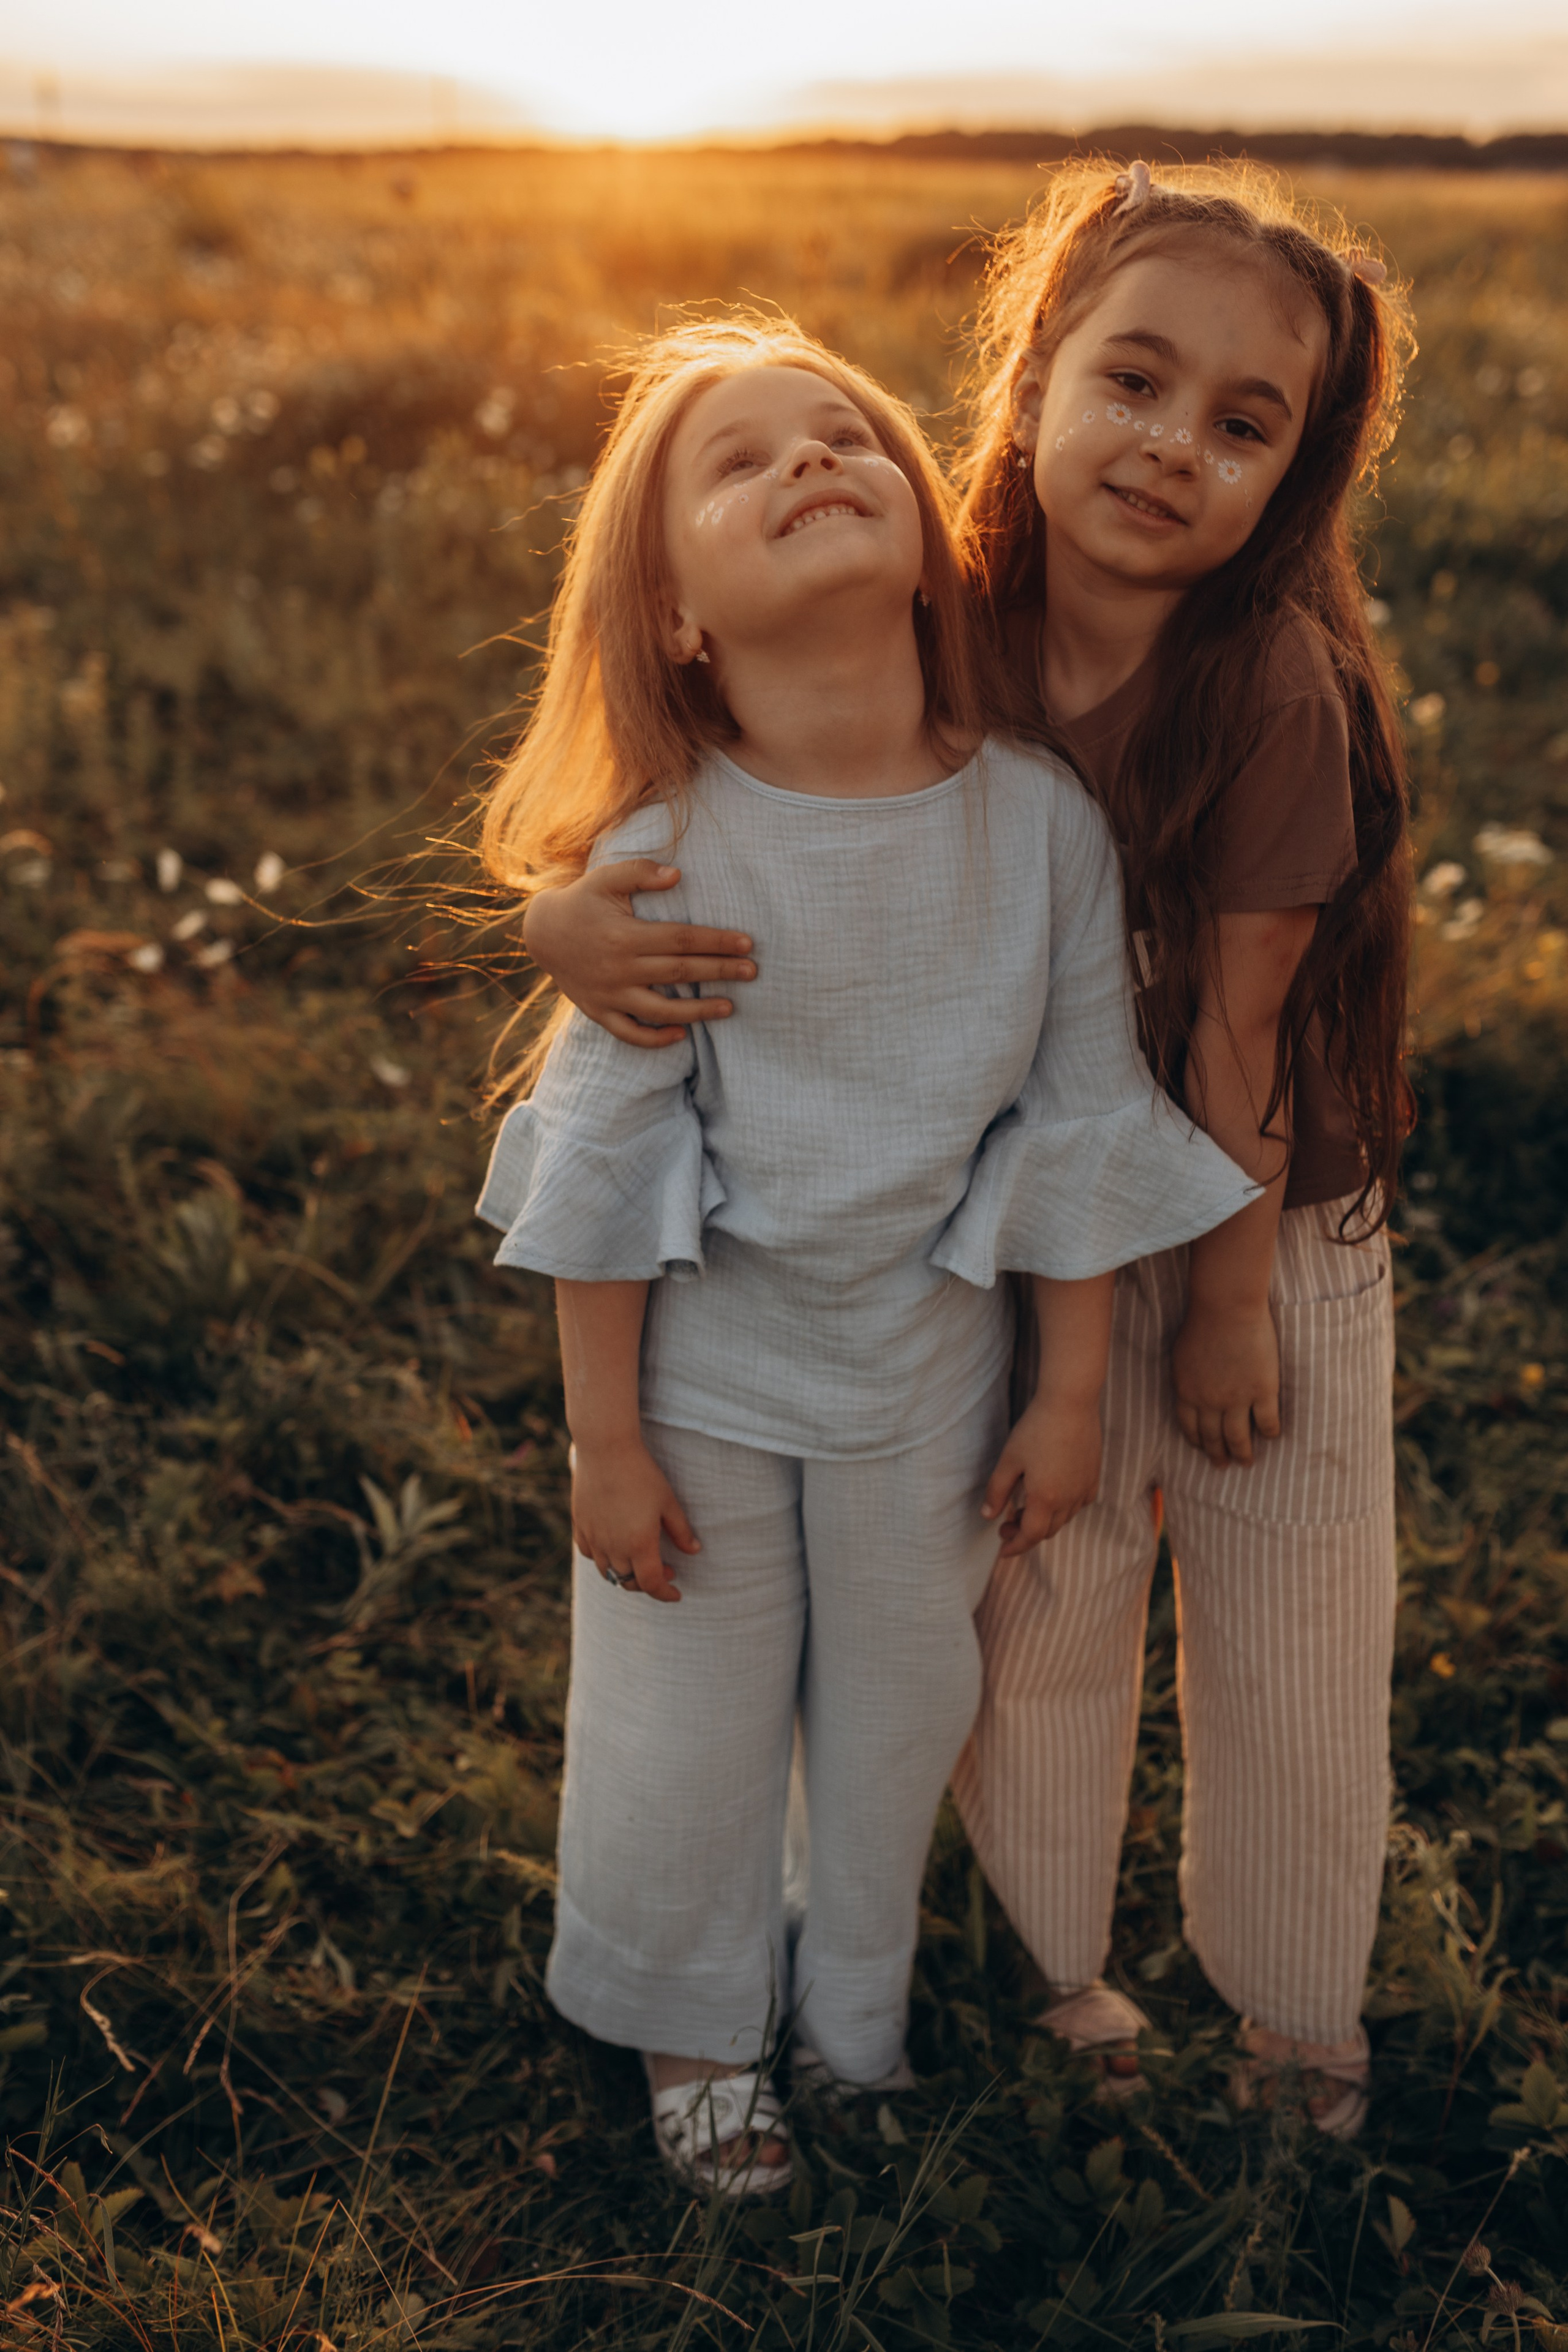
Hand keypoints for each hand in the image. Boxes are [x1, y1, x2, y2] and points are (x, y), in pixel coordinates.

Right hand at [523, 862, 755, 1048]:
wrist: (541, 933)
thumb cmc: (582, 901)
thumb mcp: (605, 878)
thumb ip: (640, 873)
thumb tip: (678, 875)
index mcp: (625, 935)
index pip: (681, 939)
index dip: (716, 941)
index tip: (747, 943)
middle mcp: (619, 968)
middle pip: (679, 972)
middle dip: (720, 972)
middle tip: (752, 972)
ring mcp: (609, 994)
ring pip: (660, 1009)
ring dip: (698, 1011)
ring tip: (730, 1007)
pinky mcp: (599, 1012)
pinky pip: (629, 1033)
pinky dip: (655, 1038)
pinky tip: (682, 1034)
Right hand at [570, 1437, 699, 1602]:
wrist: (605, 1449)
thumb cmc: (641, 1473)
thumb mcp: (668, 1501)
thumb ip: (681, 1530)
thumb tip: (694, 1550)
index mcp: (639, 1544)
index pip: (651, 1584)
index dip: (665, 1594)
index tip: (676, 1593)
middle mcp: (613, 1547)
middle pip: (628, 1581)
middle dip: (648, 1582)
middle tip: (666, 1568)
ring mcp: (593, 1537)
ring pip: (607, 1571)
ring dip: (625, 1572)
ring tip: (640, 1558)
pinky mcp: (580, 1525)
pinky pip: (590, 1553)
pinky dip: (603, 1557)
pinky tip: (613, 1546)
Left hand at [982, 1395, 1102, 1555]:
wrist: (1070, 1403)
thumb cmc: (1035, 1429)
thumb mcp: (1008, 1460)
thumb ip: (997, 1491)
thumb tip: (988, 1516)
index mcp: (1044, 1499)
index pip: (1029, 1536)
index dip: (1014, 1547)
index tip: (1002, 1551)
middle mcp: (1068, 1500)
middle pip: (1046, 1531)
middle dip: (1025, 1534)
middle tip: (1006, 1525)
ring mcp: (1083, 1489)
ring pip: (1063, 1519)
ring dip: (1043, 1522)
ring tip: (1023, 1509)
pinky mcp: (1093, 1477)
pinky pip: (1078, 1504)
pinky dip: (1063, 1509)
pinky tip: (1052, 1497)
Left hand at [1170, 1297, 1280, 1466]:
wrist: (1226, 1308)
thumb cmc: (1201, 1324)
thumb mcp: (1180, 1356)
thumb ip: (1185, 1379)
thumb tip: (1188, 1394)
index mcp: (1187, 1393)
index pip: (1190, 1428)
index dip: (1198, 1442)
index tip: (1203, 1449)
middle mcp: (1210, 1402)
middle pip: (1214, 1438)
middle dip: (1218, 1455)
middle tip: (1223, 1465)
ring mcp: (1237, 1399)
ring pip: (1240, 1437)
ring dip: (1243, 1453)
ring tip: (1247, 1462)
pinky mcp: (1262, 1390)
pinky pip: (1267, 1421)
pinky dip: (1269, 1432)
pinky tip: (1271, 1435)